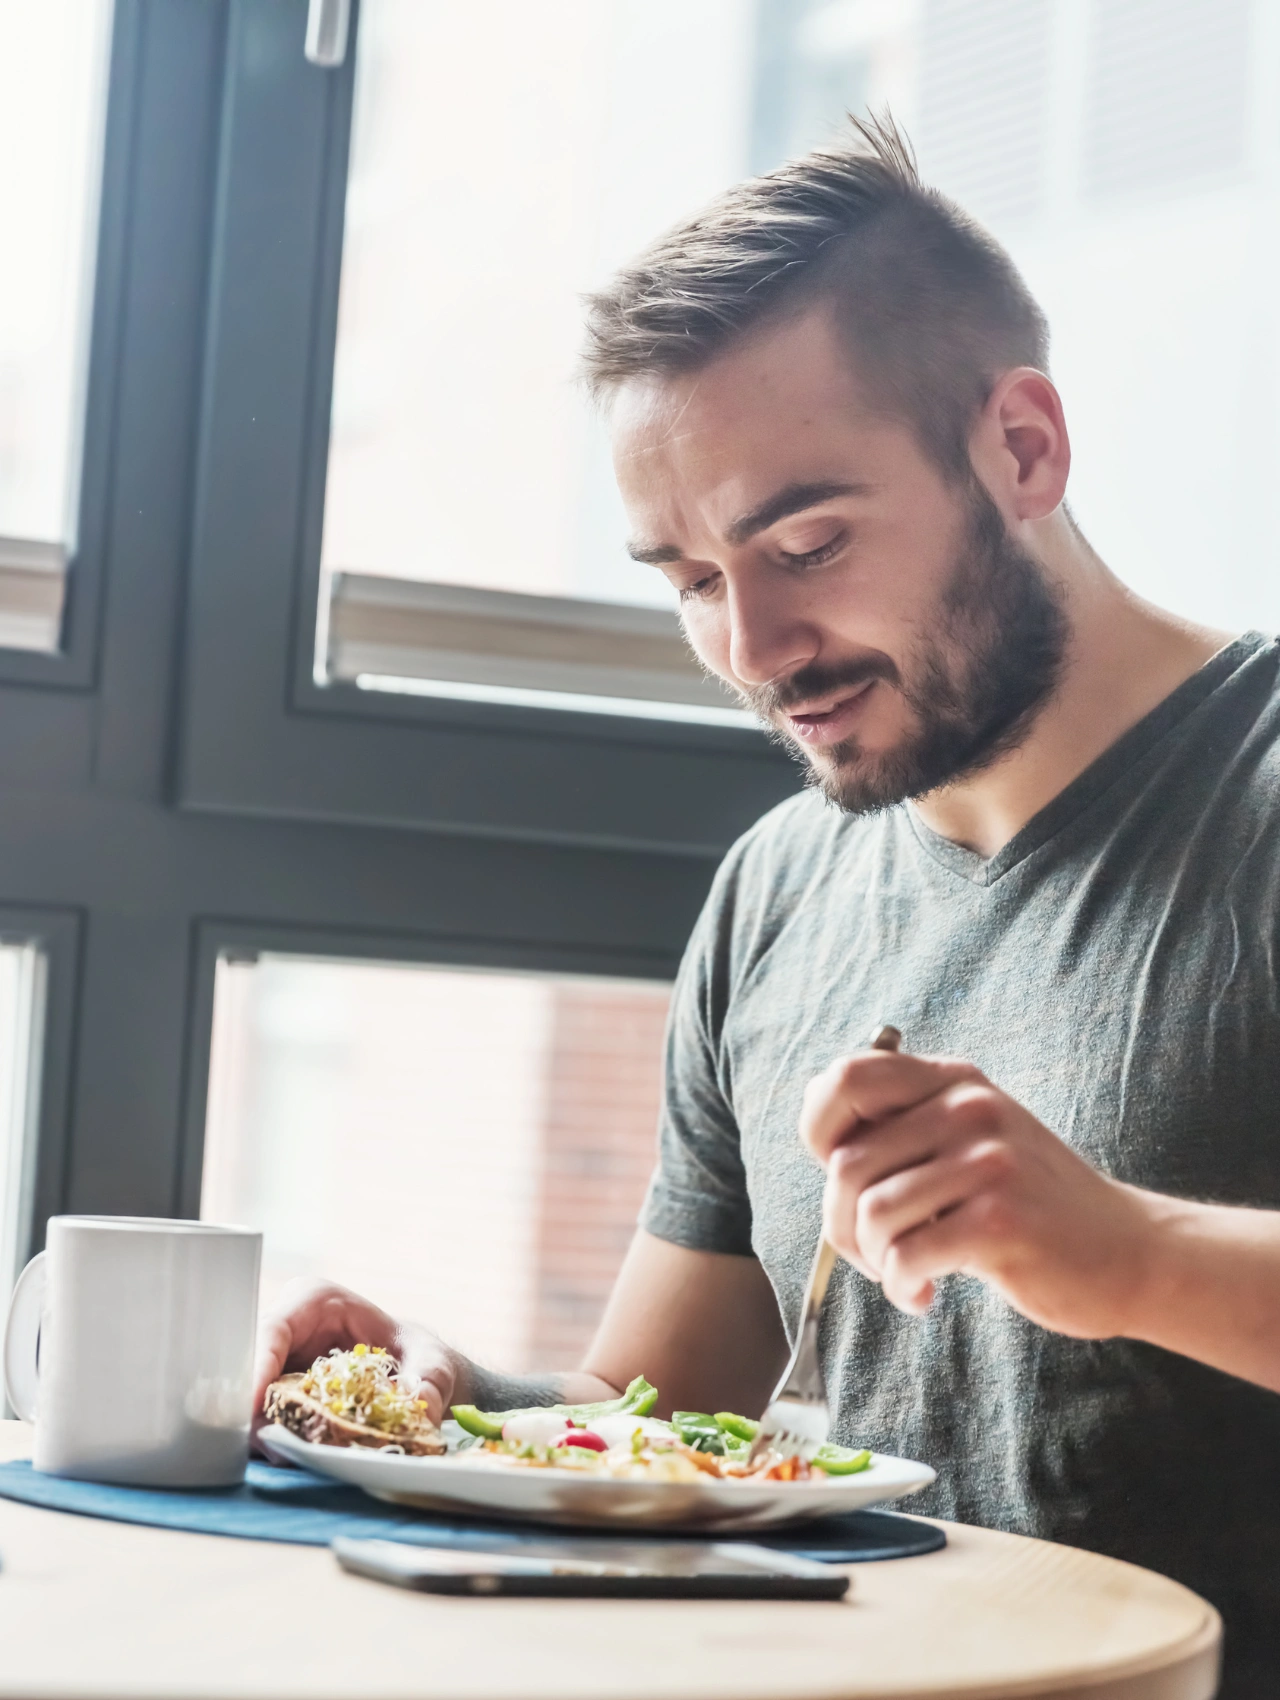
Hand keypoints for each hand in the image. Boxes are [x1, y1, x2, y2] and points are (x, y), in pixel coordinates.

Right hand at [251, 1278, 462, 1441]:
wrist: (415, 1374)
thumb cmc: (417, 1354)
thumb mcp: (432, 1362)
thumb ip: (429, 1380)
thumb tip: (421, 1408)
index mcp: (314, 1302)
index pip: (272, 1330)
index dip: (258, 1366)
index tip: (255, 1404)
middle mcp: (287, 1331)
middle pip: (250, 1369)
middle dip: (255, 1409)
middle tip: (275, 1446)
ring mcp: (277, 1366)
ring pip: (250, 1399)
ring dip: (263, 1430)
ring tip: (288, 1457)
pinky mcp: (277, 1398)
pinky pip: (263, 1419)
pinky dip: (275, 1439)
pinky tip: (293, 1457)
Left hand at [800, 1048, 1154, 1337]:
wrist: (1131, 1252)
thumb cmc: (1033, 1206)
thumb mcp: (974, 1139)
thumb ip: (909, 1127)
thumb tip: (822, 1138)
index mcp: (954, 1081)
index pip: (847, 1077)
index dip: (820, 1129)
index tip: (841, 1178)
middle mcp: (969, 1107)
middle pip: (847, 1163)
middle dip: (841, 1224)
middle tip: (873, 1254)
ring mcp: (988, 1161)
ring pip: (871, 1213)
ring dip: (873, 1260)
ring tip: (904, 1273)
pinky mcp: (1000, 1220)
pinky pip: (905, 1255)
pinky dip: (901, 1285)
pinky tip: (924, 1293)